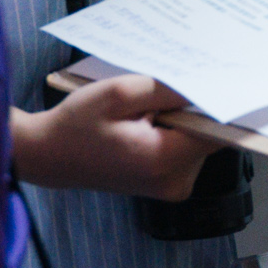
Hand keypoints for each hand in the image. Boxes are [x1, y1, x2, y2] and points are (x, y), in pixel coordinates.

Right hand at [14, 76, 217, 199]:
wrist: (49, 157)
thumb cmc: (77, 125)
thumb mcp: (119, 94)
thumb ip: (166, 89)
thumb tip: (205, 83)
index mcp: (164, 160)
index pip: (216, 130)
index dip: (219, 103)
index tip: (218, 79)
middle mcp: (175, 182)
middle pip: (208, 134)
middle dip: (192, 108)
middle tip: (165, 89)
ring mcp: (173, 187)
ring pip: (197, 140)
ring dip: (180, 119)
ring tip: (145, 109)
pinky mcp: (168, 184)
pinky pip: (184, 149)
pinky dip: (172, 132)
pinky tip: (145, 121)